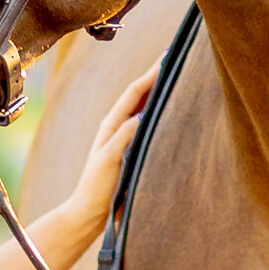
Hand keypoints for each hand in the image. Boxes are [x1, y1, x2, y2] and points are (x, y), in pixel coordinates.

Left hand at [46, 56, 164, 252]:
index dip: (152, 73)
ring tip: (179, 78)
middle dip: (159, 76)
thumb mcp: (110, 159)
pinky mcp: (131, 150)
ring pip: (146, 108)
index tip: (169, 56)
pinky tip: (173, 113)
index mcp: (112, 124)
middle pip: (142, 94)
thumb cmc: (98, 187)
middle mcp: (119, 126)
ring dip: (161, 92)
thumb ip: (125, 136)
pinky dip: (161, 113)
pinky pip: (150, 125)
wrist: (89, 213)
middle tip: (178, 59)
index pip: (135, 91)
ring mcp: (125, 138)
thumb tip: (143, 115)